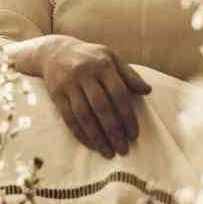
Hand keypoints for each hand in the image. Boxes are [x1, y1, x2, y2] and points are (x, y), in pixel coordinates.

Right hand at [38, 36, 151, 157]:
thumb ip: (129, 75)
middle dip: (114, 131)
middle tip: (123, 149)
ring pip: (84, 115)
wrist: (55, 51)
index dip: (127, 116)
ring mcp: (69, 84)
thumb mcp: (110, 58)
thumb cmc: (90, 57)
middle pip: (101, 107)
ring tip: (108, 152)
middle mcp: (85, 73)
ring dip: (97, 137)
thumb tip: (148, 90)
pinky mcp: (56, 94)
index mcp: (103, 65)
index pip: (119, 94)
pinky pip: (69, 118)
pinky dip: (80, 133)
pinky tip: (90, 144)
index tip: (133, 134)